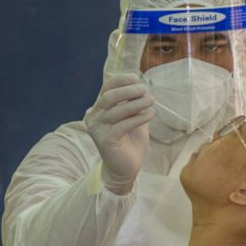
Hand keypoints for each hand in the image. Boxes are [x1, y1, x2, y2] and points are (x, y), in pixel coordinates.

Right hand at [84, 73, 154, 193]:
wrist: (125, 167)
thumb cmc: (130, 141)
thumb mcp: (133, 118)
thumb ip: (133, 104)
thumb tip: (142, 87)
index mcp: (99, 108)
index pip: (106, 88)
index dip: (121, 81)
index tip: (137, 78)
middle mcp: (94, 117)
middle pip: (109, 97)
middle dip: (129, 91)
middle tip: (145, 90)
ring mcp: (97, 129)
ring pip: (117, 110)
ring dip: (136, 104)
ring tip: (151, 101)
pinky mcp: (105, 140)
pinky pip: (123, 125)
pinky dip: (138, 118)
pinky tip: (150, 115)